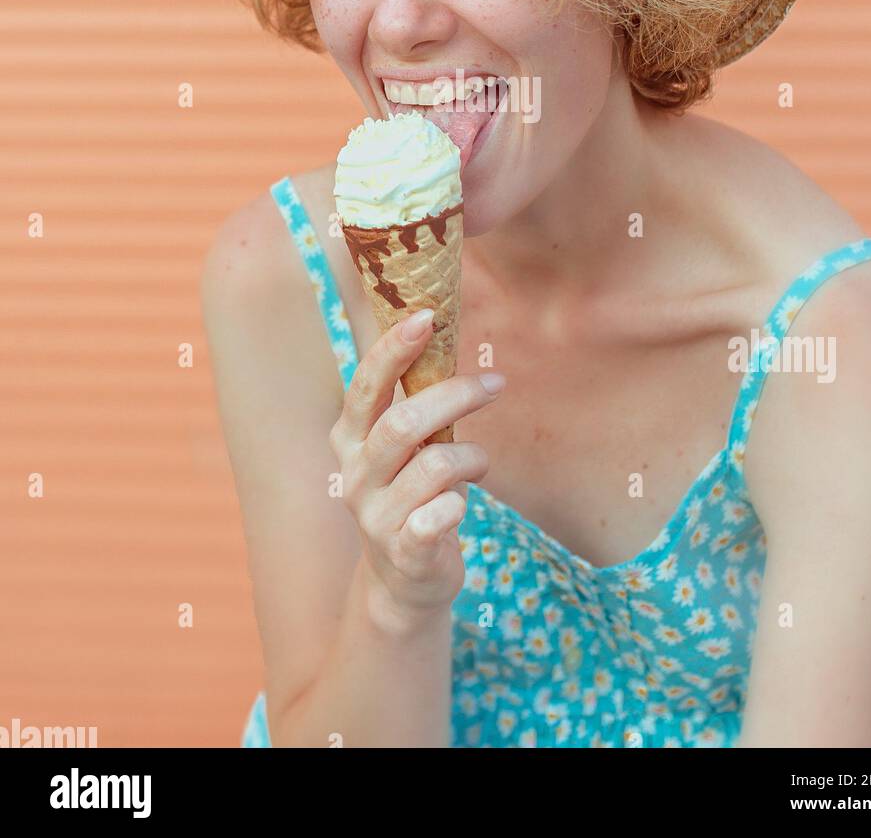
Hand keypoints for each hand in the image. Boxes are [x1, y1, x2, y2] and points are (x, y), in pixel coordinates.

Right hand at [328, 310, 504, 627]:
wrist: (402, 578)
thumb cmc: (411, 491)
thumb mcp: (402, 445)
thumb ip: (413, 400)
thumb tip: (441, 329)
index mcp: (350, 437)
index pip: (367, 384)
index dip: (395, 348)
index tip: (428, 316)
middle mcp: (355, 473)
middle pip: (404, 422)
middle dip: (455, 395)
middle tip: (495, 383)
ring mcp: (375, 516)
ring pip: (434, 465)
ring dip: (471, 456)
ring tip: (478, 463)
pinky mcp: (404, 551)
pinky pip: (439, 517)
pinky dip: (458, 505)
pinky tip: (459, 506)